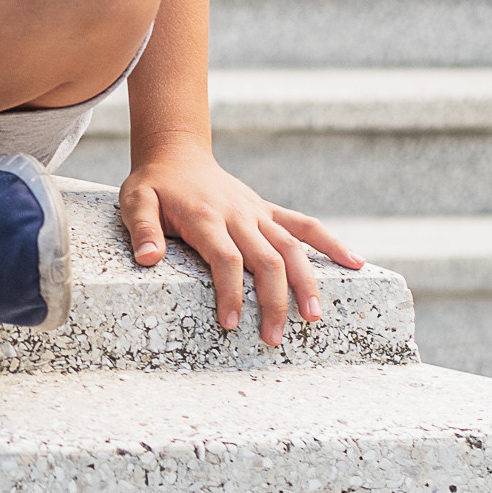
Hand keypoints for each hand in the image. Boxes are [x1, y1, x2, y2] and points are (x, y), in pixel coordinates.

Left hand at [121, 138, 363, 347]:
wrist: (178, 154)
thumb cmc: (155, 185)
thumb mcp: (135, 201)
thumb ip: (142, 229)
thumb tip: (147, 259)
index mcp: (206, 217)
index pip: (225, 259)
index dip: (231, 292)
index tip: (232, 324)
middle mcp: (239, 215)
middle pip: (266, 259)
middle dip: (274, 300)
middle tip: (275, 338)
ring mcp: (258, 213)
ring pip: (291, 247)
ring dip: (307, 281)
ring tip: (315, 316)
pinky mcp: (269, 211)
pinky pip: (305, 226)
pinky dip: (331, 243)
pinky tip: (356, 263)